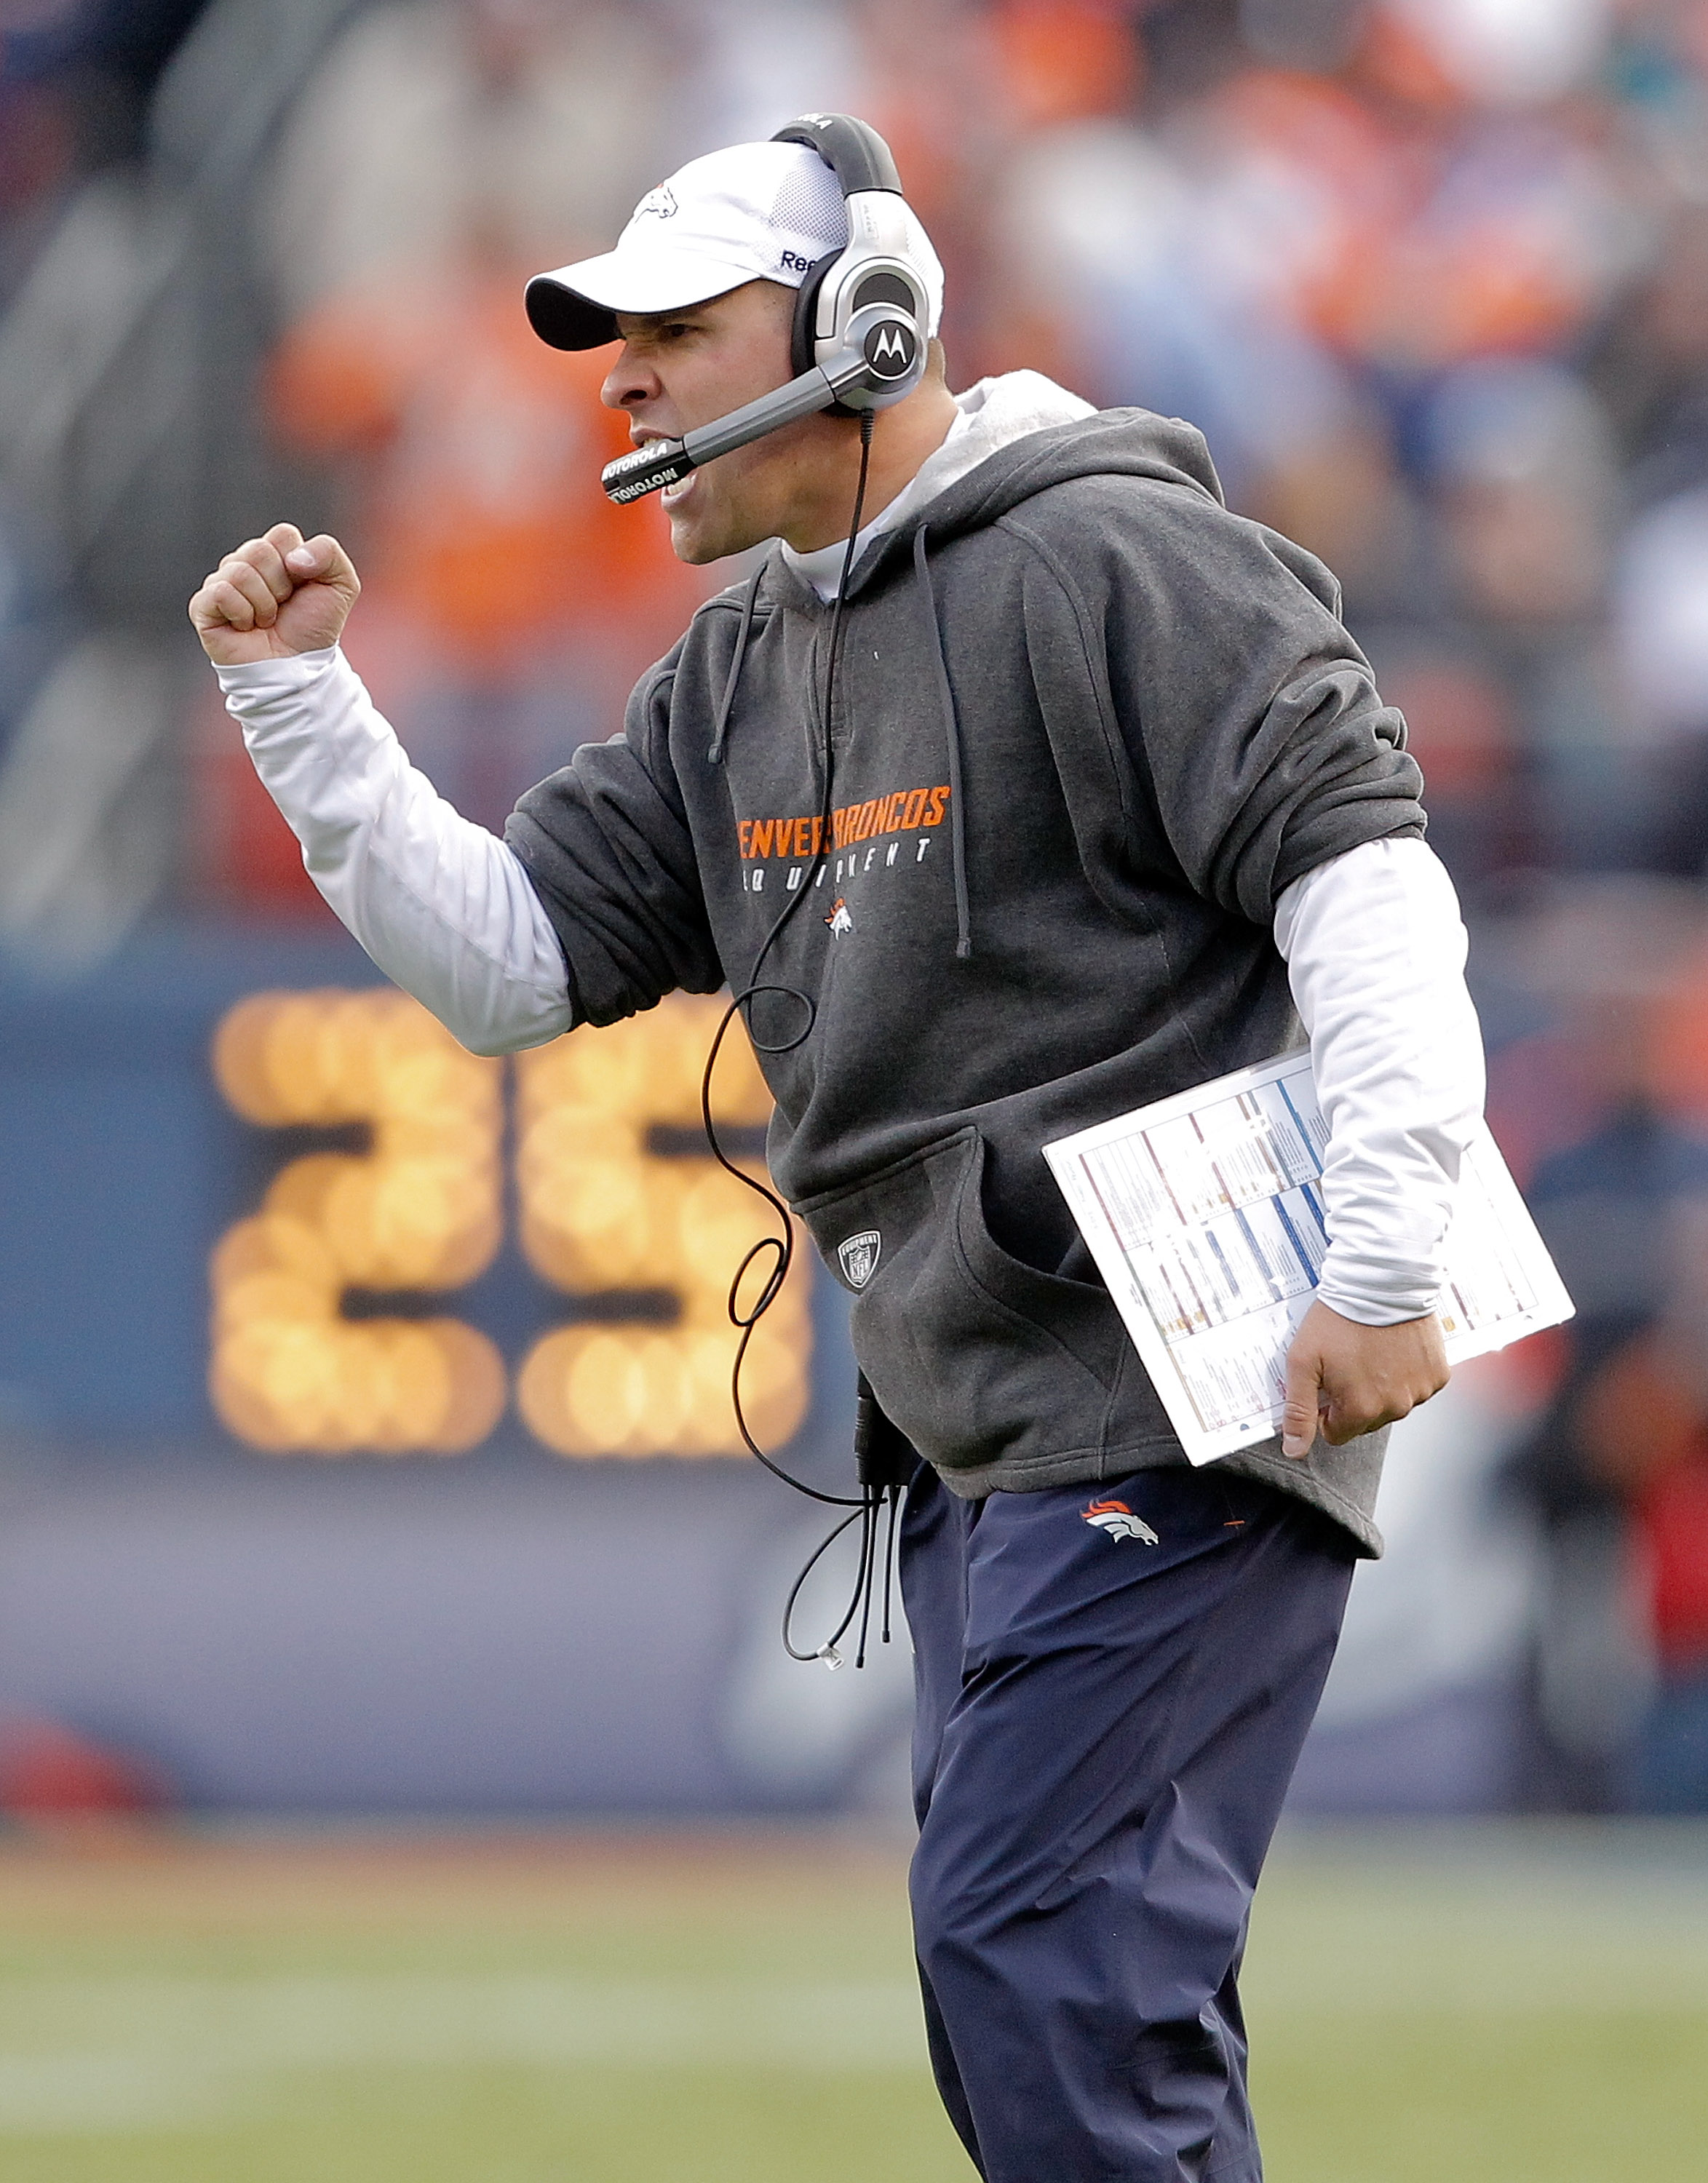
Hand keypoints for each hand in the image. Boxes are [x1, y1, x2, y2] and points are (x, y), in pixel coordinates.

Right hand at [188, 522, 359, 665]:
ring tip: (265, 620)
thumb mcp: (340, 586)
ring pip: (240, 571)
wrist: (297, 667)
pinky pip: (222, 591)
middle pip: (259, 550)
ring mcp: (221, 582)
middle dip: (281, 586)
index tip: (302, 589)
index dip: (300, 564)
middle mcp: (244, 563)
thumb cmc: (314, 627)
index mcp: (274, 553)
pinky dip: (242, 613)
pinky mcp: (203, 605)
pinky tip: (245, 627)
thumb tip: (292, 557)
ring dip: (264, 604)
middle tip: (282, 608)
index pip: (283, 534)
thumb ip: (328, 552)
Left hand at [1280, 1300, 1447, 1457]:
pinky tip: (1393, 1349)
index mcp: (1361, 1409)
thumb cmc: (1339, 1318)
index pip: (1337, 1433)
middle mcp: (1396, 1406)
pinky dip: (1406, 1373)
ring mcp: (1420, 1390)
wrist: (1381, 1280)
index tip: (1325, 1383)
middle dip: (1353, 1398)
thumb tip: (1294, 1451)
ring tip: (1370, 1352)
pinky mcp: (1438, 1373)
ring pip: (1393, 1404)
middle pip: (1366, 1421)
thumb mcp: (1303, 1361)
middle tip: (1347, 1362)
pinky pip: (1417, 1386)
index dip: (1325, 1411)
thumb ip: (1299, 1410)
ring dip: (1381, 1387)